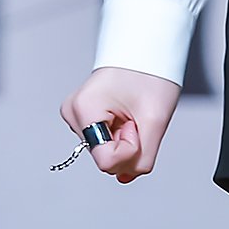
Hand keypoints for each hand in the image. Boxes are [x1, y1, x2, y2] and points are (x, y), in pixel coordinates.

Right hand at [60, 67, 181, 182]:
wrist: (145, 51)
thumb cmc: (150, 76)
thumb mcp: (155, 122)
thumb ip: (142, 159)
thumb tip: (123, 177)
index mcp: (83, 109)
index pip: (107, 161)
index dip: (130, 150)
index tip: (135, 123)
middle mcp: (73, 113)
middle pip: (105, 160)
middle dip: (129, 147)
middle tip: (135, 117)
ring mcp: (76, 116)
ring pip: (106, 154)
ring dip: (126, 142)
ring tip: (131, 113)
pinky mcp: (83, 118)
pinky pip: (105, 145)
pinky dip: (121, 138)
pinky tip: (124, 118)